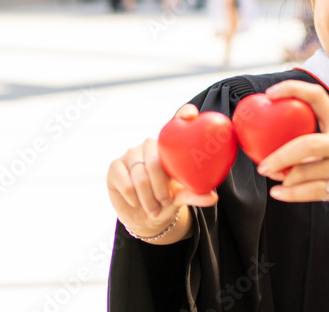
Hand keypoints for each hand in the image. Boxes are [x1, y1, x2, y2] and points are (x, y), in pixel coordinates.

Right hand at [106, 104, 217, 241]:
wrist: (143, 216)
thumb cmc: (166, 200)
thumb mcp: (182, 197)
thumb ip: (195, 194)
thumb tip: (213, 197)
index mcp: (169, 146)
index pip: (176, 123)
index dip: (183, 115)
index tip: (191, 113)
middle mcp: (150, 144)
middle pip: (155, 161)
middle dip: (161, 188)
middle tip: (166, 202)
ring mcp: (131, 153)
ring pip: (140, 176)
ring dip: (148, 197)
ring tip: (155, 208)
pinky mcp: (115, 165)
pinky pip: (126, 183)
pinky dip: (133, 198)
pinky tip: (137, 203)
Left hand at [256, 80, 328, 220]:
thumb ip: (319, 134)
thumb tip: (278, 137)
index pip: (317, 96)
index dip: (292, 90)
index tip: (270, 93)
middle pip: (307, 145)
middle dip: (280, 155)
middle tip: (263, 164)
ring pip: (306, 172)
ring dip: (283, 177)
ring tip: (272, 175)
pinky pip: (312, 192)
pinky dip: (291, 194)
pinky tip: (279, 192)